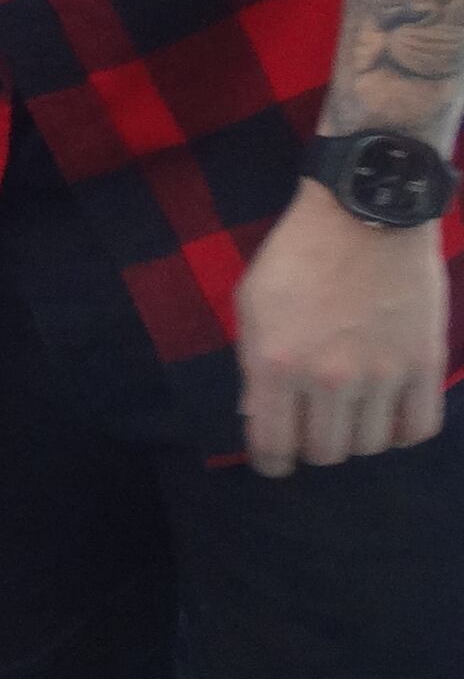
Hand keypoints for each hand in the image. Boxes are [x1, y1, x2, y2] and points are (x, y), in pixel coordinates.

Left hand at [235, 179, 453, 473]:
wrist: (366, 214)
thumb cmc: (299, 255)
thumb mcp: (253, 305)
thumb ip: (254, 365)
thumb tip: (258, 416)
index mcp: (276, 363)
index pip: (272, 446)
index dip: (272, 464)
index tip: (276, 462)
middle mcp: (327, 378)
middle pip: (325, 452)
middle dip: (314, 446)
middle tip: (315, 426)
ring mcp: (381, 374)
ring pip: (371, 445)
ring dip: (358, 437)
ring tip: (352, 413)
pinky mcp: (424, 364)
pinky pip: (418, 428)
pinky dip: (403, 430)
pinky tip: (390, 414)